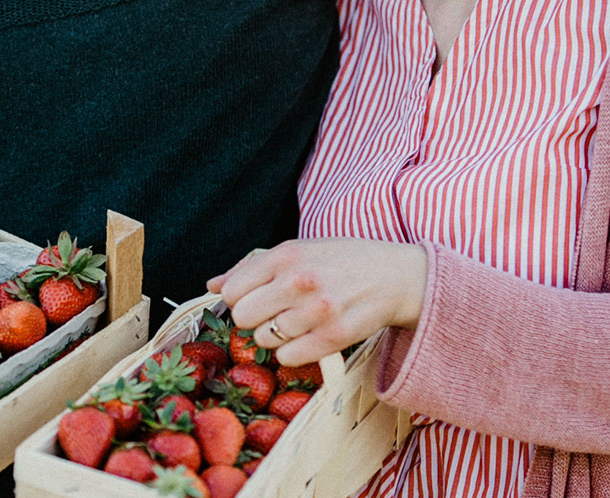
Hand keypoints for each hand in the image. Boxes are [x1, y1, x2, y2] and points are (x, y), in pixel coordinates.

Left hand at [205, 238, 426, 367]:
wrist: (397, 276)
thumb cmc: (344, 261)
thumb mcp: (300, 250)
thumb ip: (252, 267)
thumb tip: (212, 286)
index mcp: (286, 255)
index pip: (231, 291)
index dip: (241, 299)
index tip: (258, 298)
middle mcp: (299, 281)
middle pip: (243, 318)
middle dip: (256, 319)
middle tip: (278, 313)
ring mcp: (317, 311)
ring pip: (265, 340)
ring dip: (277, 337)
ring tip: (301, 322)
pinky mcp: (334, 337)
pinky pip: (288, 358)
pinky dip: (294, 353)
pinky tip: (310, 337)